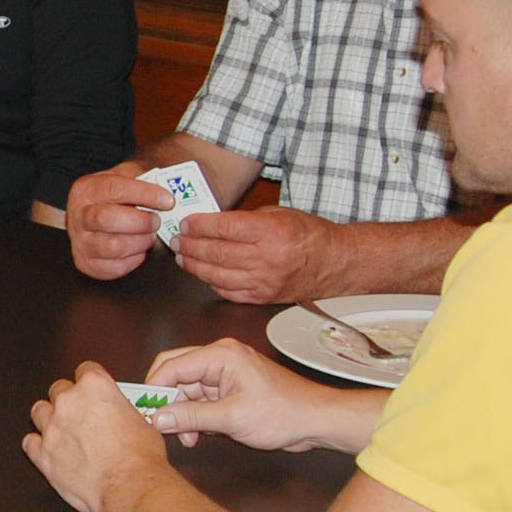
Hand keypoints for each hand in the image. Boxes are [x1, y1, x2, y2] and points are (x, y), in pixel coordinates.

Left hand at [25, 362, 174, 511]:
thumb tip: (119, 415)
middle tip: (80, 414)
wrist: (130, 486)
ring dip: (49, 418)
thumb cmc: (140, 458)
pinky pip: (29, 443)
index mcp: (95, 387)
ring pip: (39, 411)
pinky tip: (47, 449)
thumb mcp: (140, 421)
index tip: (92, 388)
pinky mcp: (43, 455)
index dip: (90, 380)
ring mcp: (53, 428)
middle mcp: (69, 402)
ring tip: (61, 429)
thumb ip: (121, 410)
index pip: (85, 369)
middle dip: (68, 400)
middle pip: (59, 389)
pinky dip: (37, 445)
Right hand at [67, 164, 168, 280]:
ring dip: (141, 242)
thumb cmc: (112, 197)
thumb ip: (144, 180)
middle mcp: (78, 216)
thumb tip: (172, 188)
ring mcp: (80, 242)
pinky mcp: (87, 264)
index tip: (167, 201)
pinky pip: (116, 267)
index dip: (145, 195)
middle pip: (109, 220)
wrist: (92, 215)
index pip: (115, 190)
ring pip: (115, 247)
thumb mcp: (125, 177)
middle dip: (142, 222)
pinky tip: (138, 248)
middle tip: (157, 220)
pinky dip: (135, 259)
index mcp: (86, 190)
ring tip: (149, 235)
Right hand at [142, 338, 341, 452]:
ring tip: (188, 437)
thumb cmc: (286, 412)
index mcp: (220, 355)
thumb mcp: (232, 418)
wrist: (316, 421)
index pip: (170, 365)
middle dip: (167, 403)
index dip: (153, 390)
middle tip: (160, 425)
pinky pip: (201, 399)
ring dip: (183, 415)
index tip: (143, 412)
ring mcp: (225, 374)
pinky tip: (199, 434)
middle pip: (175, 375)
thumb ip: (191, 417)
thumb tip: (159, 417)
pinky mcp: (229, 389)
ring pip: (186, 391)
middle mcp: (220, 359)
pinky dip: (196, 417)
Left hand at [171, 207, 345, 304]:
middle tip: (176, 240)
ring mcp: (264, 281)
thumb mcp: (278, 214)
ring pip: (217, 275)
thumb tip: (212, 222)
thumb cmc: (309, 235)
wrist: (335, 262)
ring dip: (194, 265)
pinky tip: (202, 273)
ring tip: (183, 257)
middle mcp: (266, 258)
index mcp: (271, 231)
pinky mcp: (262, 298)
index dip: (199, 225)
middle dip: (190, 245)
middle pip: (216, 252)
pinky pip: (228, 292)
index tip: (186, 222)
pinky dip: (211, 282)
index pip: (224, 228)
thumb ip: (245, 219)